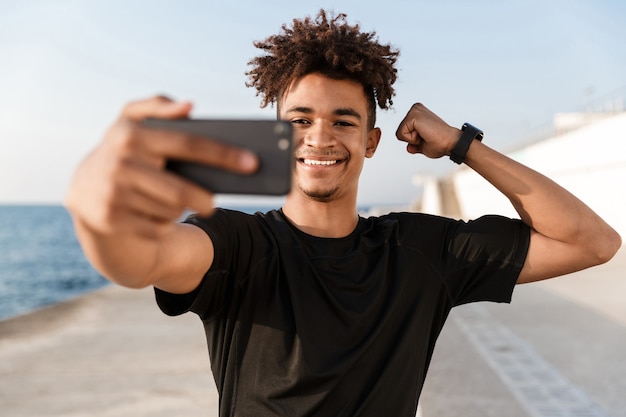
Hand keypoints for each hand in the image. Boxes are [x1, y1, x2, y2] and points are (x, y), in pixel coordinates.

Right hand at [65, 96, 258, 238]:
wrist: (84, 189)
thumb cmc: (125, 151)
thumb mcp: (132, 122)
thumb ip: (158, 106)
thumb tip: (189, 106)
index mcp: (132, 133)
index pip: (189, 144)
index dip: (224, 154)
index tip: (251, 163)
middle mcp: (120, 162)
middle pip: (181, 189)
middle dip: (204, 199)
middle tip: (213, 204)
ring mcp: (114, 192)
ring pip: (170, 210)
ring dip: (179, 210)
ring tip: (173, 204)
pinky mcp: (111, 219)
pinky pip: (156, 227)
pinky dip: (162, 223)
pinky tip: (155, 214)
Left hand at [395, 103, 460, 158]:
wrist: (451, 142)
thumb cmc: (441, 143)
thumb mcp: (423, 145)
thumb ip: (414, 145)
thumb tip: (408, 147)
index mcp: (417, 113)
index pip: (402, 132)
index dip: (413, 141)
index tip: (427, 137)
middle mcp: (415, 109)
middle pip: (400, 132)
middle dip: (411, 140)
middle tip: (427, 137)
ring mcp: (414, 110)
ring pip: (400, 133)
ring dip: (412, 139)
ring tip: (426, 135)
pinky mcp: (414, 115)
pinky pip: (401, 134)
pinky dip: (412, 139)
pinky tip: (424, 134)